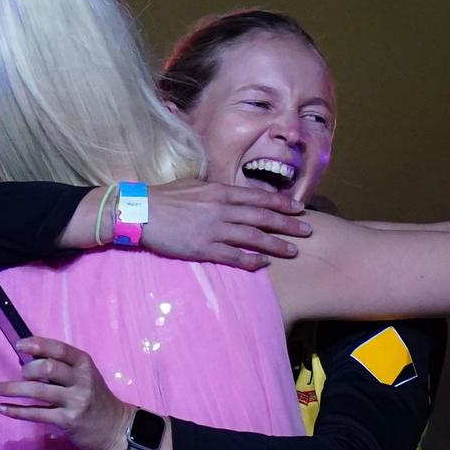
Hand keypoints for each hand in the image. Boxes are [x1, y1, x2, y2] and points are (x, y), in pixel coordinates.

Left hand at [0, 336, 132, 449]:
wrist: (115, 427)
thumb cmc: (95, 398)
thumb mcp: (86, 376)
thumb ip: (64, 367)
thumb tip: (30, 359)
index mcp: (85, 365)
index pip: (59, 349)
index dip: (37, 344)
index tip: (20, 345)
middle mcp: (82, 381)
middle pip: (47, 368)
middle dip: (27, 370)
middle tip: (21, 375)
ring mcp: (75, 402)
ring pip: (37, 392)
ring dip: (12, 389)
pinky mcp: (68, 421)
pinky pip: (36, 414)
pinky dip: (16, 411)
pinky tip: (3, 408)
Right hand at [143, 179, 310, 269]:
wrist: (141, 211)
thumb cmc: (165, 197)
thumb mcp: (194, 185)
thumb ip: (215, 190)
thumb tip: (229, 193)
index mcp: (220, 191)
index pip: (258, 197)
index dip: (281, 203)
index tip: (299, 208)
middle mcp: (221, 209)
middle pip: (262, 217)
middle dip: (288, 224)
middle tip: (308, 230)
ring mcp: (213, 230)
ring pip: (252, 237)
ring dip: (275, 244)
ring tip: (293, 251)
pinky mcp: (202, 248)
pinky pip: (232, 256)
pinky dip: (250, 260)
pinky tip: (264, 264)